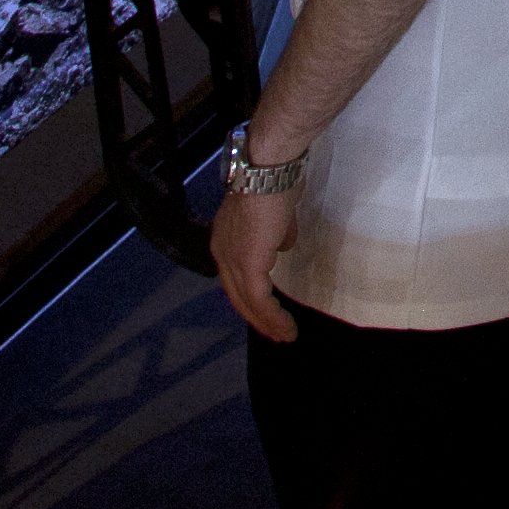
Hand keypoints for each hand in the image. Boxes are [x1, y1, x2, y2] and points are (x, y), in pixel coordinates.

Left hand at [214, 177, 301, 343]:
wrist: (269, 173)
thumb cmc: (274, 184)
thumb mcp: (276, 214)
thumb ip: (278, 234)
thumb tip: (284, 246)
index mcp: (225, 239)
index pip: (235, 276)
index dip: (250, 295)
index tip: (267, 310)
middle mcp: (222, 253)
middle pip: (237, 295)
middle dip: (256, 317)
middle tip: (275, 333)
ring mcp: (232, 261)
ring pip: (247, 302)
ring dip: (267, 322)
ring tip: (284, 336)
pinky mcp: (248, 267)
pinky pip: (260, 300)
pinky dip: (273, 317)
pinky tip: (286, 327)